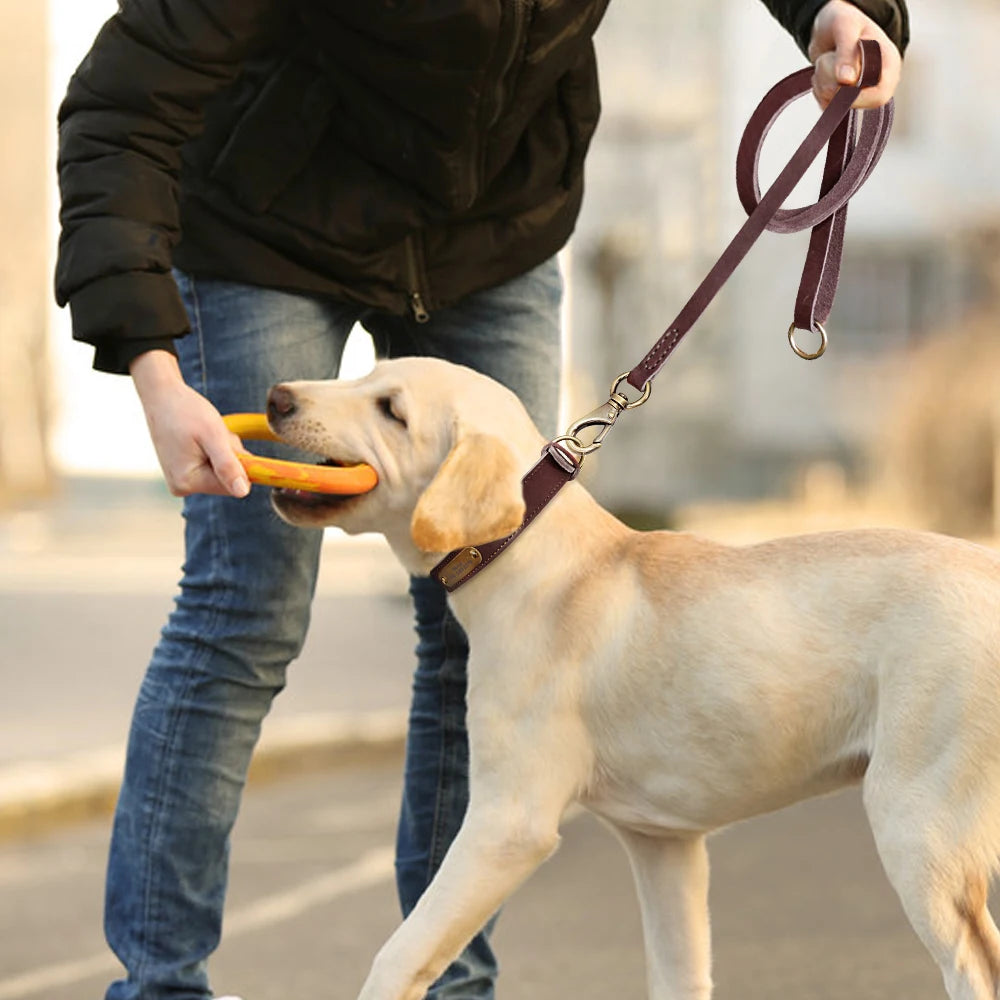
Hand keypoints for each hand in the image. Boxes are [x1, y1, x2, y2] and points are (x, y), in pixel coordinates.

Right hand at [130, 350, 250, 497]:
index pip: (231, 486)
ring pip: (221, 470)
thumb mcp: (213, 435)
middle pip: (226, 479)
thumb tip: (243, 493)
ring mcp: (182, 479)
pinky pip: (212, 464)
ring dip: (223, 450)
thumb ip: (228, 465)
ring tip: (206, 432)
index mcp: (187, 482)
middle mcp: (182, 487)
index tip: (228, 442)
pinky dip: (215, 450)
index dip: (239, 464)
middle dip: (229, 455)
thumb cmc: (185, 411)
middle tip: (215, 434)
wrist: (162, 396)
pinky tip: (203, 436)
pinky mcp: (184, 471)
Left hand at [809, 0, 901, 108]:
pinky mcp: (843, 99)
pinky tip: (821, 73)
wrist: (830, 28)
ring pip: (836, 105)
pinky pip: (826, 106)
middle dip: (833, 85)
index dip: (857, 96)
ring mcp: (860, 92)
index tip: (839, 81)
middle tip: (825, 61)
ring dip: (821, 84)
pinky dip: (817, 90)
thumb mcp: (846, 27)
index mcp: (888, 63)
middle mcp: (877, 82)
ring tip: (825, 62)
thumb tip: (847, 80)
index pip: (880, 94)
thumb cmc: (843, 22)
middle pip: (855, 103)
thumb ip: (847, 51)